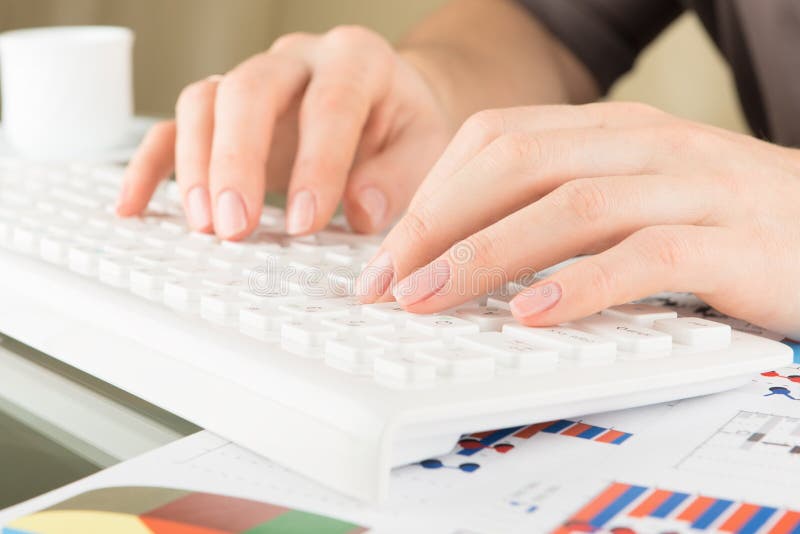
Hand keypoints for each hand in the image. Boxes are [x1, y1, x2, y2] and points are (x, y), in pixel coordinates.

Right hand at [116, 26, 452, 238]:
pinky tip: (136, 207)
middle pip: (248, 89)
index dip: (316, 164)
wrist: (387, 107)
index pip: (330, 103)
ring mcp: (254, 82)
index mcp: (356, 60)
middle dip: (238, 160)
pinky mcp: (224, 113)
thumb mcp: (426, 150)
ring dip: (196, 165)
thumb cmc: (405, 129)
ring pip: (204, 101)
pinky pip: (173, 126)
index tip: (305, 223)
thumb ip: (398, 178)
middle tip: (236, 227)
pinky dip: (151, 165)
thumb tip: (358, 211)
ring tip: (206, 228)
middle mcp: (297, 62)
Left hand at [358, 102, 799, 336]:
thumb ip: (554, 212)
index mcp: (609, 129)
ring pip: (571, 207)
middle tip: (385, 283)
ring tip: (429, 299)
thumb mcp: (627, 198)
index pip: (496, 139)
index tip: (384, 254)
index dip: (429, 196)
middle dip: (436, 224)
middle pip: (518, 164)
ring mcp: (691, 187)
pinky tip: (532, 315)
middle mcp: (644, 144)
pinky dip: (581, 286)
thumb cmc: (717, 221)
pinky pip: (646, 257)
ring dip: (487, 255)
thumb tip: (457, 255)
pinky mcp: (731, 241)